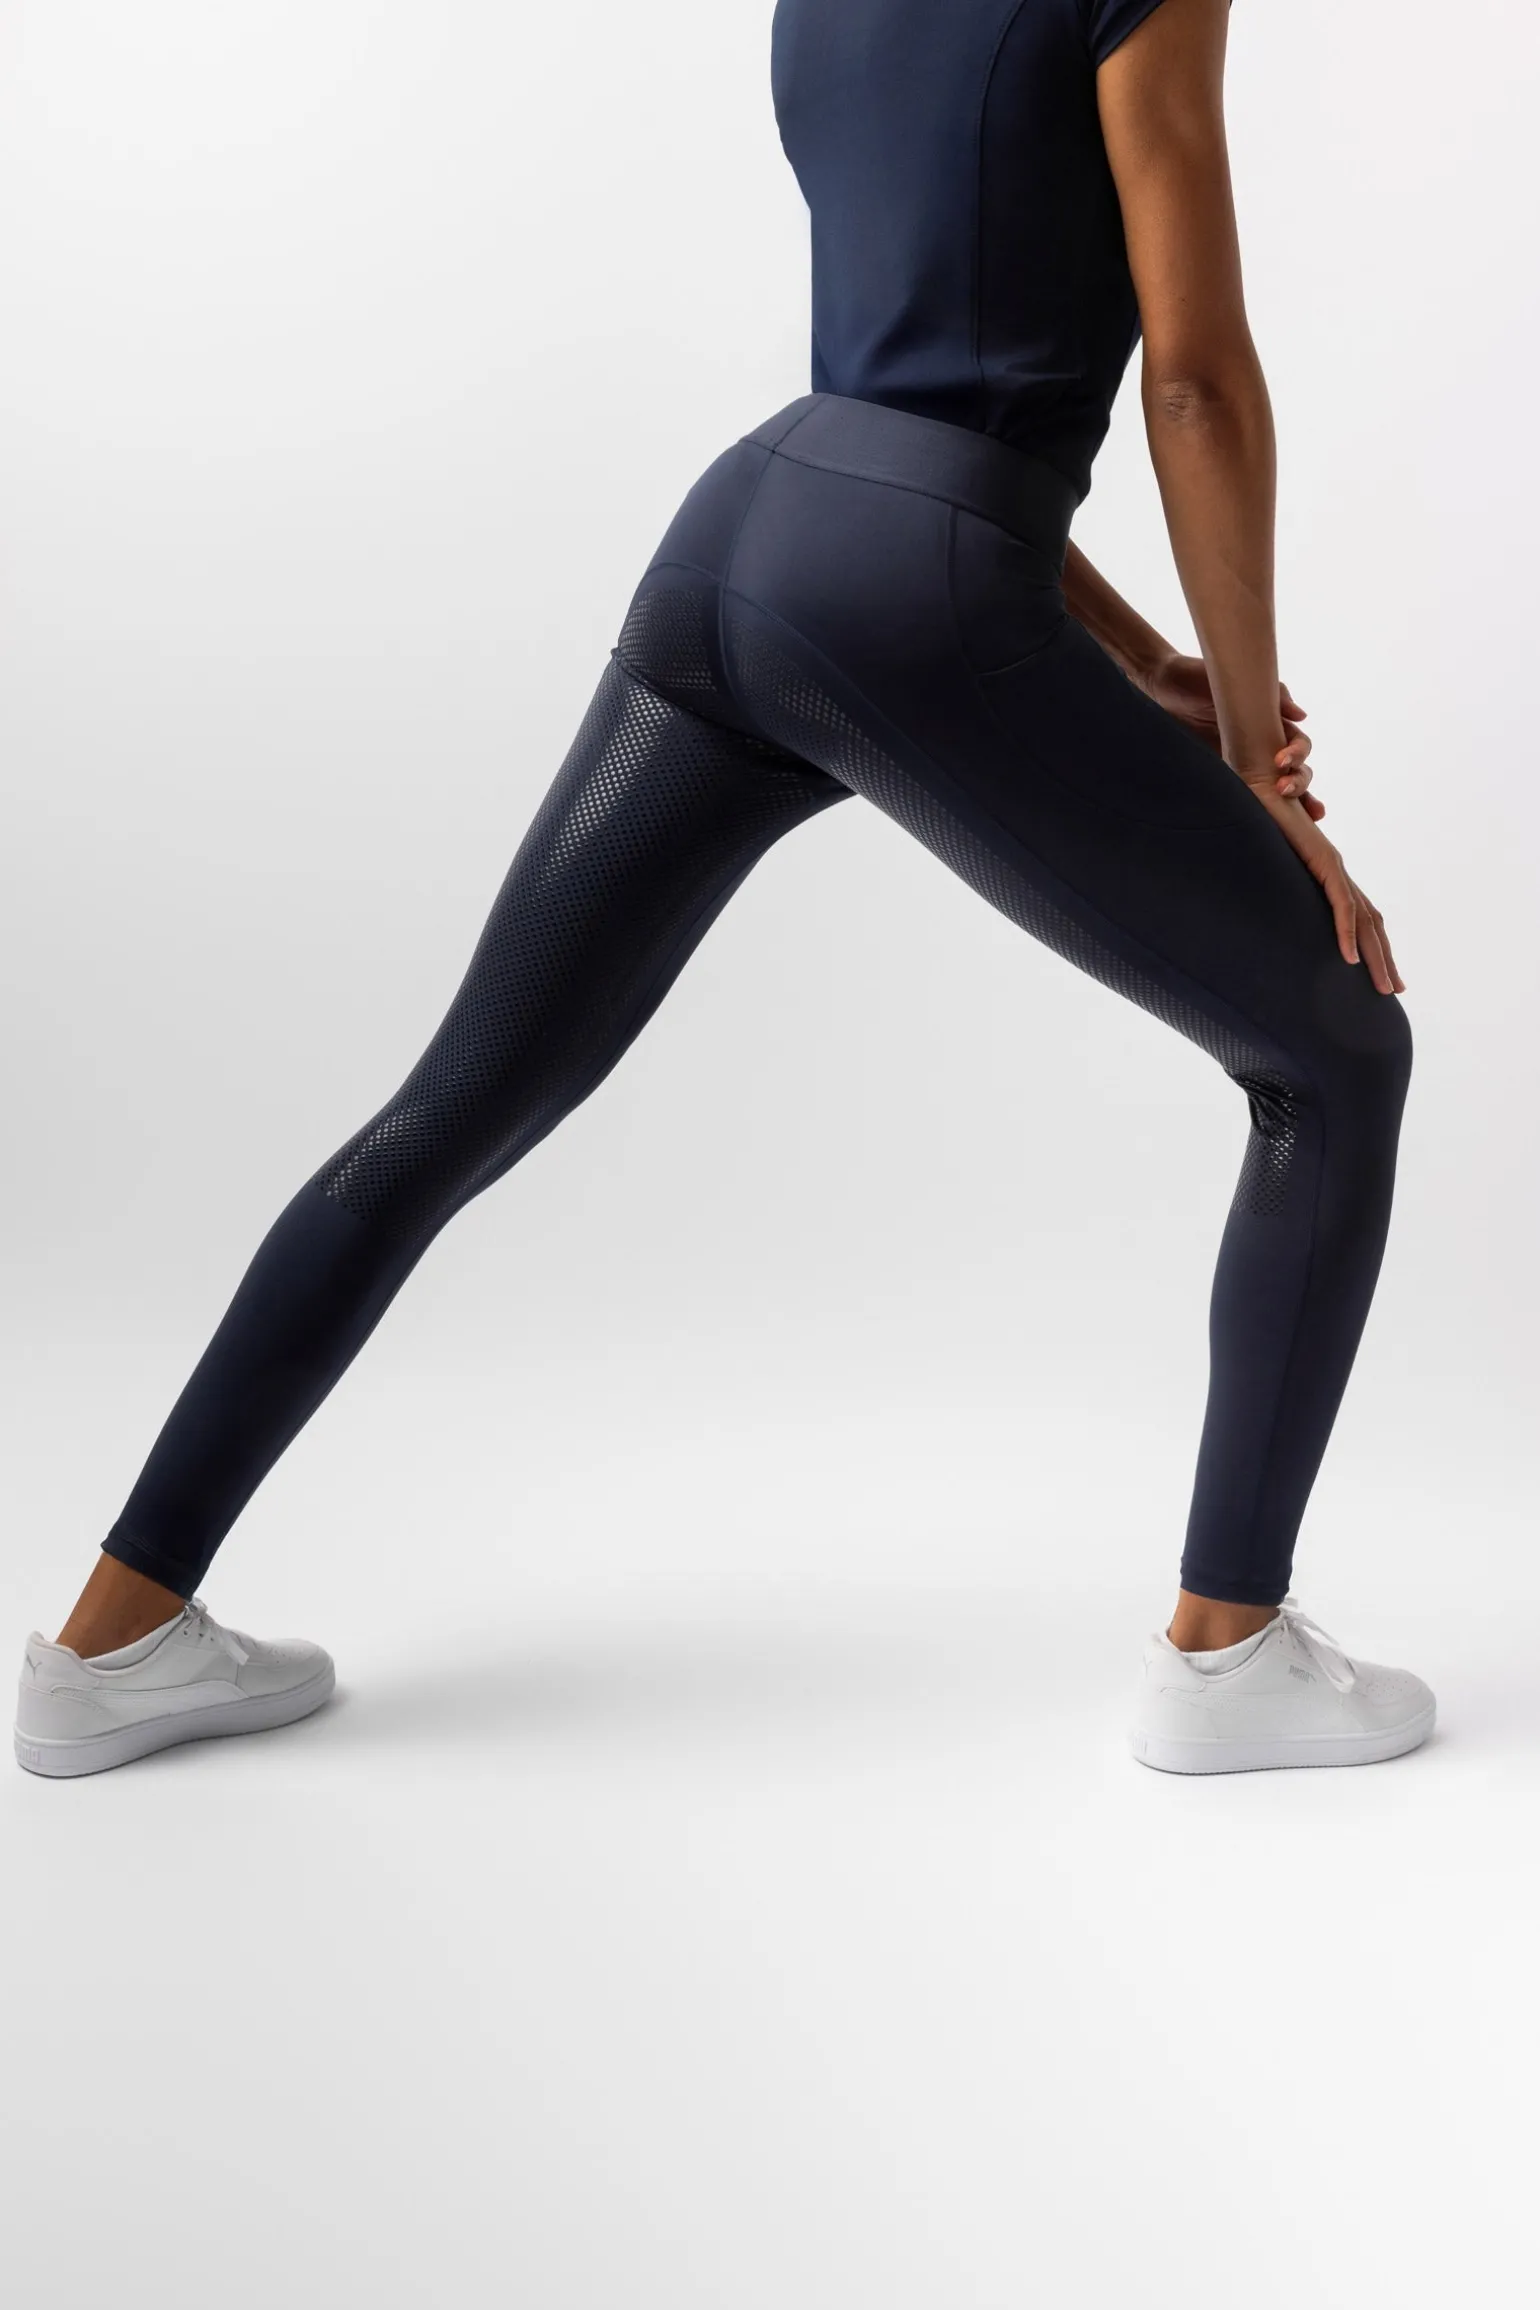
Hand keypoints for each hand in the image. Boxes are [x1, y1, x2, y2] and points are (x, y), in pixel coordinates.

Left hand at [1138, 651, 1323, 819]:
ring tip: (1297, 816)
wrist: (1160, 687)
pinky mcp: (1221, 776)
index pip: (1298, 744)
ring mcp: (1242, 764)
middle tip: (1284, 789)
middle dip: (1299, 783)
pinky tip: (1266, 826)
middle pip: (1295, 771)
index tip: (1283, 761)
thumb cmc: (1198, 678)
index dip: (1299, 754)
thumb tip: (1301, 715)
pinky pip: (1245, 798)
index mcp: (1269, 724)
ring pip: (1276, 789)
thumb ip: (1272, 694)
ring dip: (1293, 804)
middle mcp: (1260, 746)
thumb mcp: (1236, 681)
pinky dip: (1260, 813)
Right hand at [1233, 768, 1404, 994]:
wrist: (1259, 783)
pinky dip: (1347, 934)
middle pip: (1372, 923)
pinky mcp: (1324, 862)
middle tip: (1394, 990)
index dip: (1373, 945)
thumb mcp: (1268, 863)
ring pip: (1365, 921)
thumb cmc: (1259, 818)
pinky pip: (1341, 905)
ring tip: (1382, 986)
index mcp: (1327, 875)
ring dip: (1376, 956)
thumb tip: (1257, 908)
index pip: (1359, 916)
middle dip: (1385, 959)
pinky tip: (1350, 960)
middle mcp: (1337, 872)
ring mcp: (1334, 867)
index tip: (1378, 973)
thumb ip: (1273, 883)